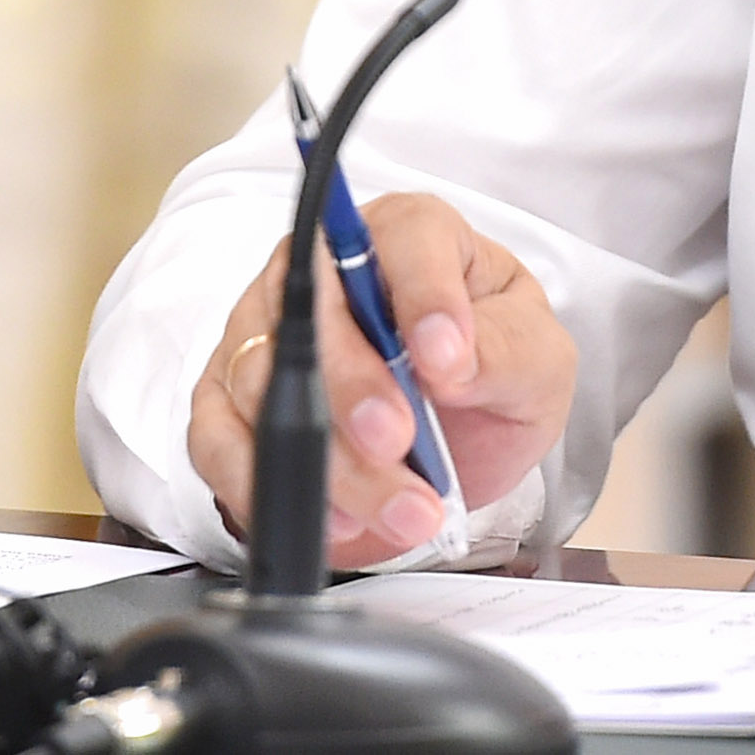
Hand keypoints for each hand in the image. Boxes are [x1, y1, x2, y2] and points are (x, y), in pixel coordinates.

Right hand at [186, 193, 577, 568]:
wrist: (460, 437)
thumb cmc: (493, 371)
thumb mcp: (537, 361)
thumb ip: (504, 351)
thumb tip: (450, 359)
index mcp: (412, 236)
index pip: (405, 239)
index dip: (423, 298)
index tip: (446, 362)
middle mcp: (324, 270)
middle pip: (314, 311)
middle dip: (354, 387)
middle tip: (399, 440)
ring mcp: (266, 331)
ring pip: (265, 383)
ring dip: (329, 457)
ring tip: (398, 506)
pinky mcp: (229, 399)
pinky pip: (217, 439)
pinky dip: (265, 486)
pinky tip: (332, 518)